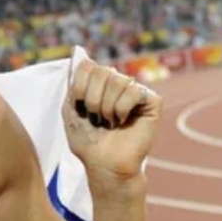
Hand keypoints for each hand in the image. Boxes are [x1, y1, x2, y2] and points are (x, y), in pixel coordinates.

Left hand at [63, 58, 162, 181]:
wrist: (104, 163)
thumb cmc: (87, 141)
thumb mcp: (70, 110)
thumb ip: (73, 84)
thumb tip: (81, 56)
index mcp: (97, 84)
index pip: (86, 66)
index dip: (80, 86)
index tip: (79, 106)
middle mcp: (117, 83)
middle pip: (102, 71)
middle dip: (92, 100)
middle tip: (96, 119)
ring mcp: (135, 91)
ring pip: (118, 80)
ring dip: (107, 107)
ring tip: (109, 122)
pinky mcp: (151, 101)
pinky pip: (134, 91)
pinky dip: (122, 109)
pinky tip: (124, 122)